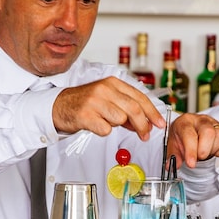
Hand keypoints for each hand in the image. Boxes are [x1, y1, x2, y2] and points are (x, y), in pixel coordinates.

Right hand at [51, 77, 165, 139]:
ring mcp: (95, 101)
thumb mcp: (108, 99)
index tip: (160, 123)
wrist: (58, 106)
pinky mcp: (86, 115)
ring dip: (117, 125)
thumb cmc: (85, 103)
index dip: (152, 112)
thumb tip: (145, 123)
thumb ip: (127, 108)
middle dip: (143, 125)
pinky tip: (96, 125)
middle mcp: (104, 89)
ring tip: (106, 121)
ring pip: (120, 119)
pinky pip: (105, 129)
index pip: (140, 97)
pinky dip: (104, 131)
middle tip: (146, 135)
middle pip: (134, 109)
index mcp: (113, 83)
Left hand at [168, 113, 218, 168]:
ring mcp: (215, 124)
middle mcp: (201, 120)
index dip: (191, 151)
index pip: (189, 134)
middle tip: (198, 158)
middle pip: (208, 132)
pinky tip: (212, 150)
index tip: (191, 163)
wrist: (192, 129)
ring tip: (203, 152)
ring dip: (211, 151)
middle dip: (204, 151)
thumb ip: (173, 155)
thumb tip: (173, 165)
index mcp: (186, 121)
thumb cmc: (183, 136)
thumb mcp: (173, 145)